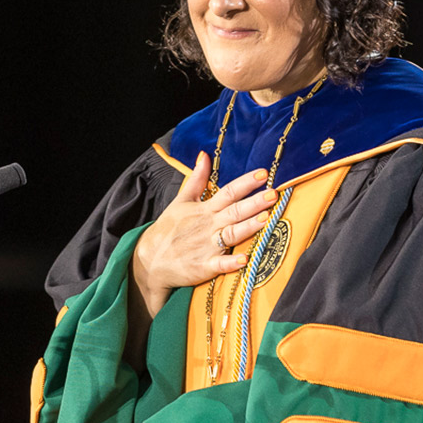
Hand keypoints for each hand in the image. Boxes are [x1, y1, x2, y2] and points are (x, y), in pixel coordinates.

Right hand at [131, 152, 277, 313]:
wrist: (149, 259)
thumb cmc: (168, 229)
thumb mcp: (181, 200)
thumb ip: (197, 179)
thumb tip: (204, 155)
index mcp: (205, 209)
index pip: (229, 192)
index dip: (246, 182)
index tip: (263, 173)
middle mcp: (209, 226)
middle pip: (235, 211)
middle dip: (254, 202)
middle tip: (273, 193)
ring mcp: (207, 246)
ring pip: (232, 234)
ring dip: (248, 227)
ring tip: (265, 219)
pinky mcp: (204, 266)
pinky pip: (220, 265)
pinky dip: (231, 263)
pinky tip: (245, 259)